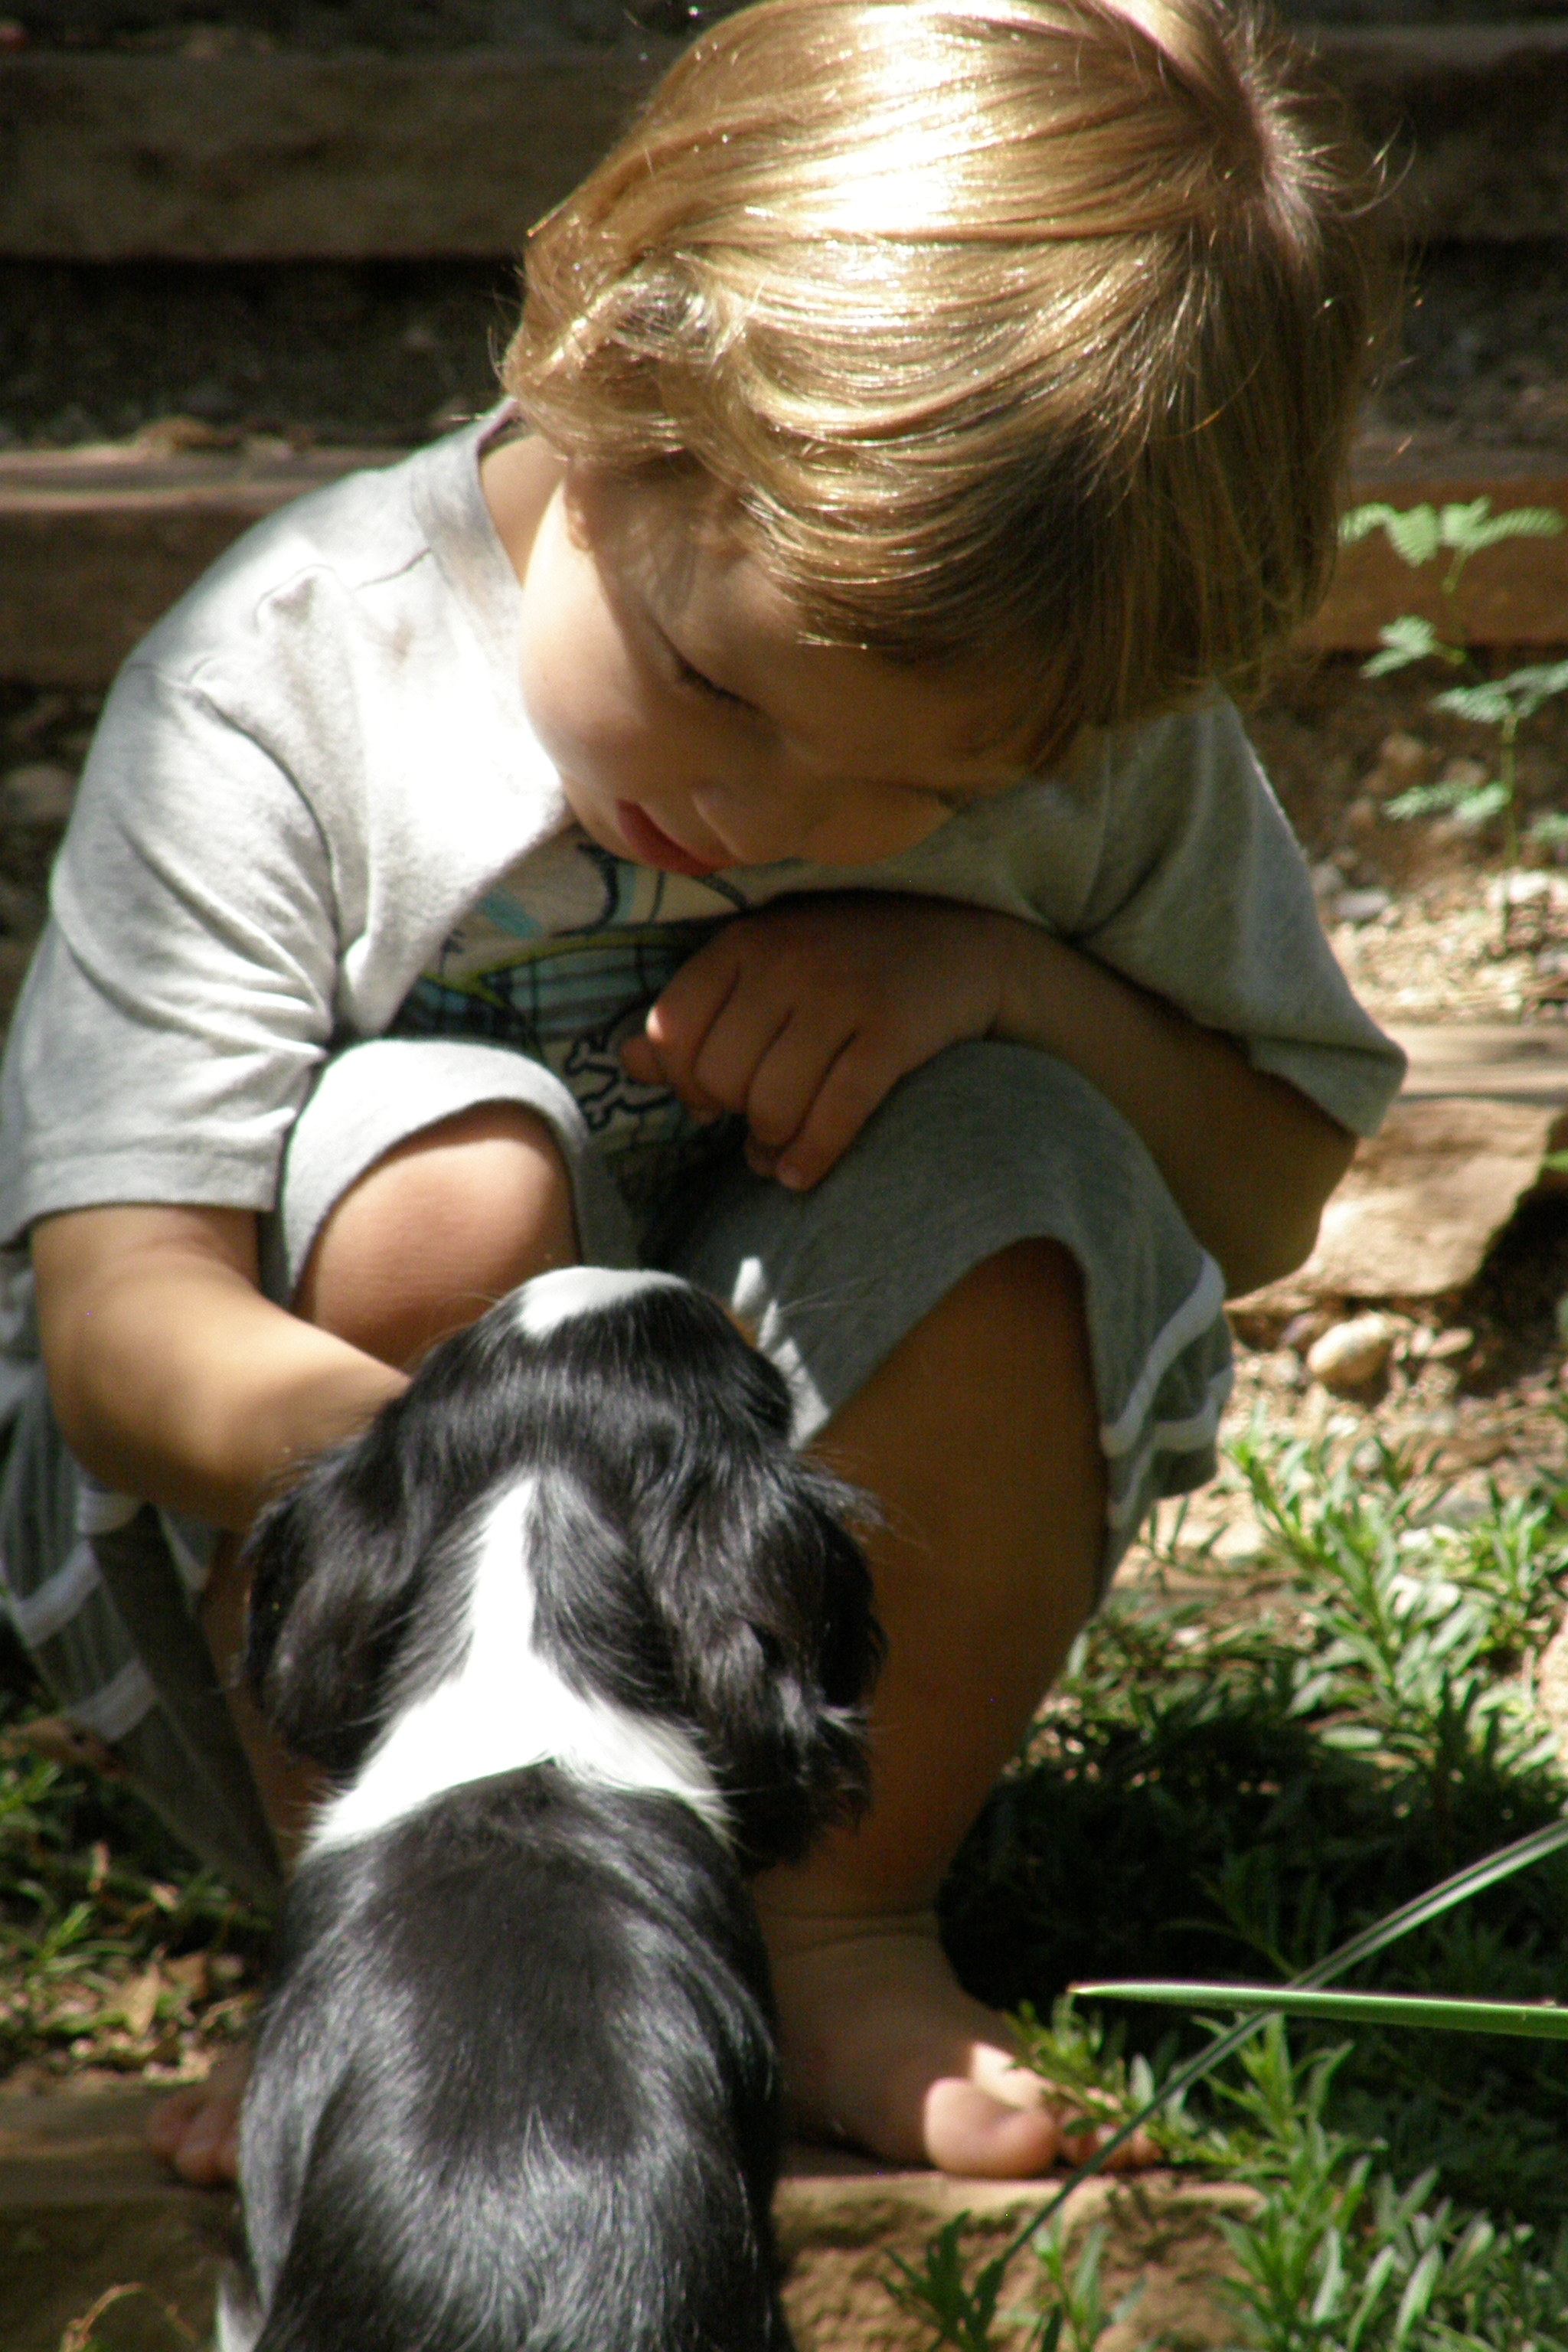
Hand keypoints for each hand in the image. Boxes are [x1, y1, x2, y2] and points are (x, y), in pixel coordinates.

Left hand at [619, 894, 1012, 1190]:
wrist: (961, 948)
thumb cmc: (846, 964)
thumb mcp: (766, 968)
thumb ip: (697, 1011)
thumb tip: (627, 1063)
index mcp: (744, 943)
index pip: (672, 1031)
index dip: (681, 1081)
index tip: (708, 1099)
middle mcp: (788, 962)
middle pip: (720, 1076)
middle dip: (734, 1114)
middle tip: (755, 1120)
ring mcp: (843, 995)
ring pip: (773, 1104)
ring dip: (772, 1143)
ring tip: (779, 1147)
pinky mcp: (892, 1034)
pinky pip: (836, 1114)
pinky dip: (813, 1157)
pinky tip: (803, 1174)